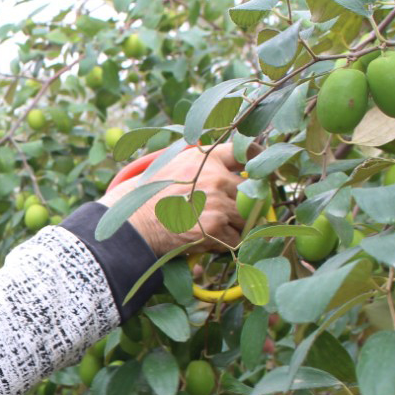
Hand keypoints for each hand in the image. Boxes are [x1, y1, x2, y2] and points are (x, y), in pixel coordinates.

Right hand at [98, 143, 244, 256]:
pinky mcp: (215, 226)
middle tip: (230, 214)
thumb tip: (233, 169)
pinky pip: (235, 238)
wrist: (134, 221)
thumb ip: (202, 162)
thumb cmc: (150, 196)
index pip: (246, 152)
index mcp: (206, 158)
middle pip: (250, 192)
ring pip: (246, 217)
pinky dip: (225, 242)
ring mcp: (218, 202)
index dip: (258, 161)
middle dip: (243, 204)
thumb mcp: (174, 165)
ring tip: (215, 228)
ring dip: (236, 225)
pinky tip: (208, 239)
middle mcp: (215, 176)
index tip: (260, 173)